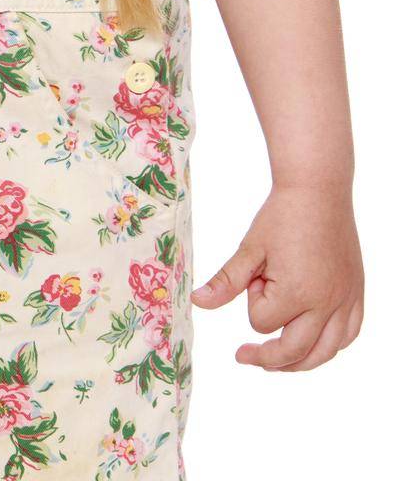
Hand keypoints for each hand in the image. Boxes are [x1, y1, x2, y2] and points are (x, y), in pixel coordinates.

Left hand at [191, 181, 364, 369]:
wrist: (318, 190)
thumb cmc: (281, 216)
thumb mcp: (250, 249)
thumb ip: (226, 282)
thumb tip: (197, 302)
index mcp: (297, 293)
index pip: (263, 324)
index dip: (253, 302)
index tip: (257, 276)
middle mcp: (325, 304)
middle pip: (294, 352)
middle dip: (267, 358)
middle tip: (245, 356)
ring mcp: (345, 301)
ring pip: (325, 353)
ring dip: (300, 362)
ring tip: (278, 361)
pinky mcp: (356, 293)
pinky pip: (348, 335)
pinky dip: (331, 345)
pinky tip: (316, 343)